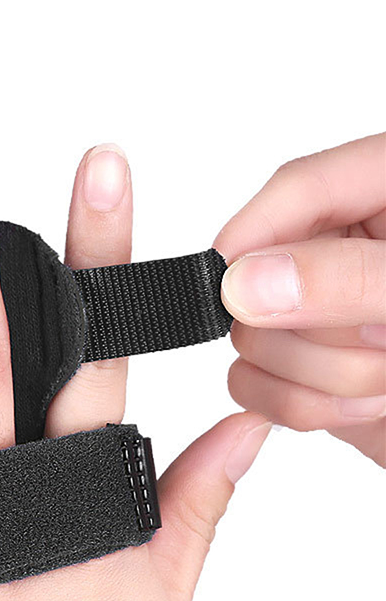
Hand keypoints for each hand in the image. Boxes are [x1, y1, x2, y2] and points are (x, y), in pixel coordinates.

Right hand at [215, 133, 385, 466]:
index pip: (299, 192)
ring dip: (320, 378)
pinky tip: (359, 404)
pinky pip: (251, 386)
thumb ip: (352, 278)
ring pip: (251, 340)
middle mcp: (347, 256)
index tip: (231, 284)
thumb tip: (249, 281)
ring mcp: (321, 318)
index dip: (256, 235)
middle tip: (384, 343)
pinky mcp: (306, 372)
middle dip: (318, 331)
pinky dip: (300, 408)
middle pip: (263, 278)